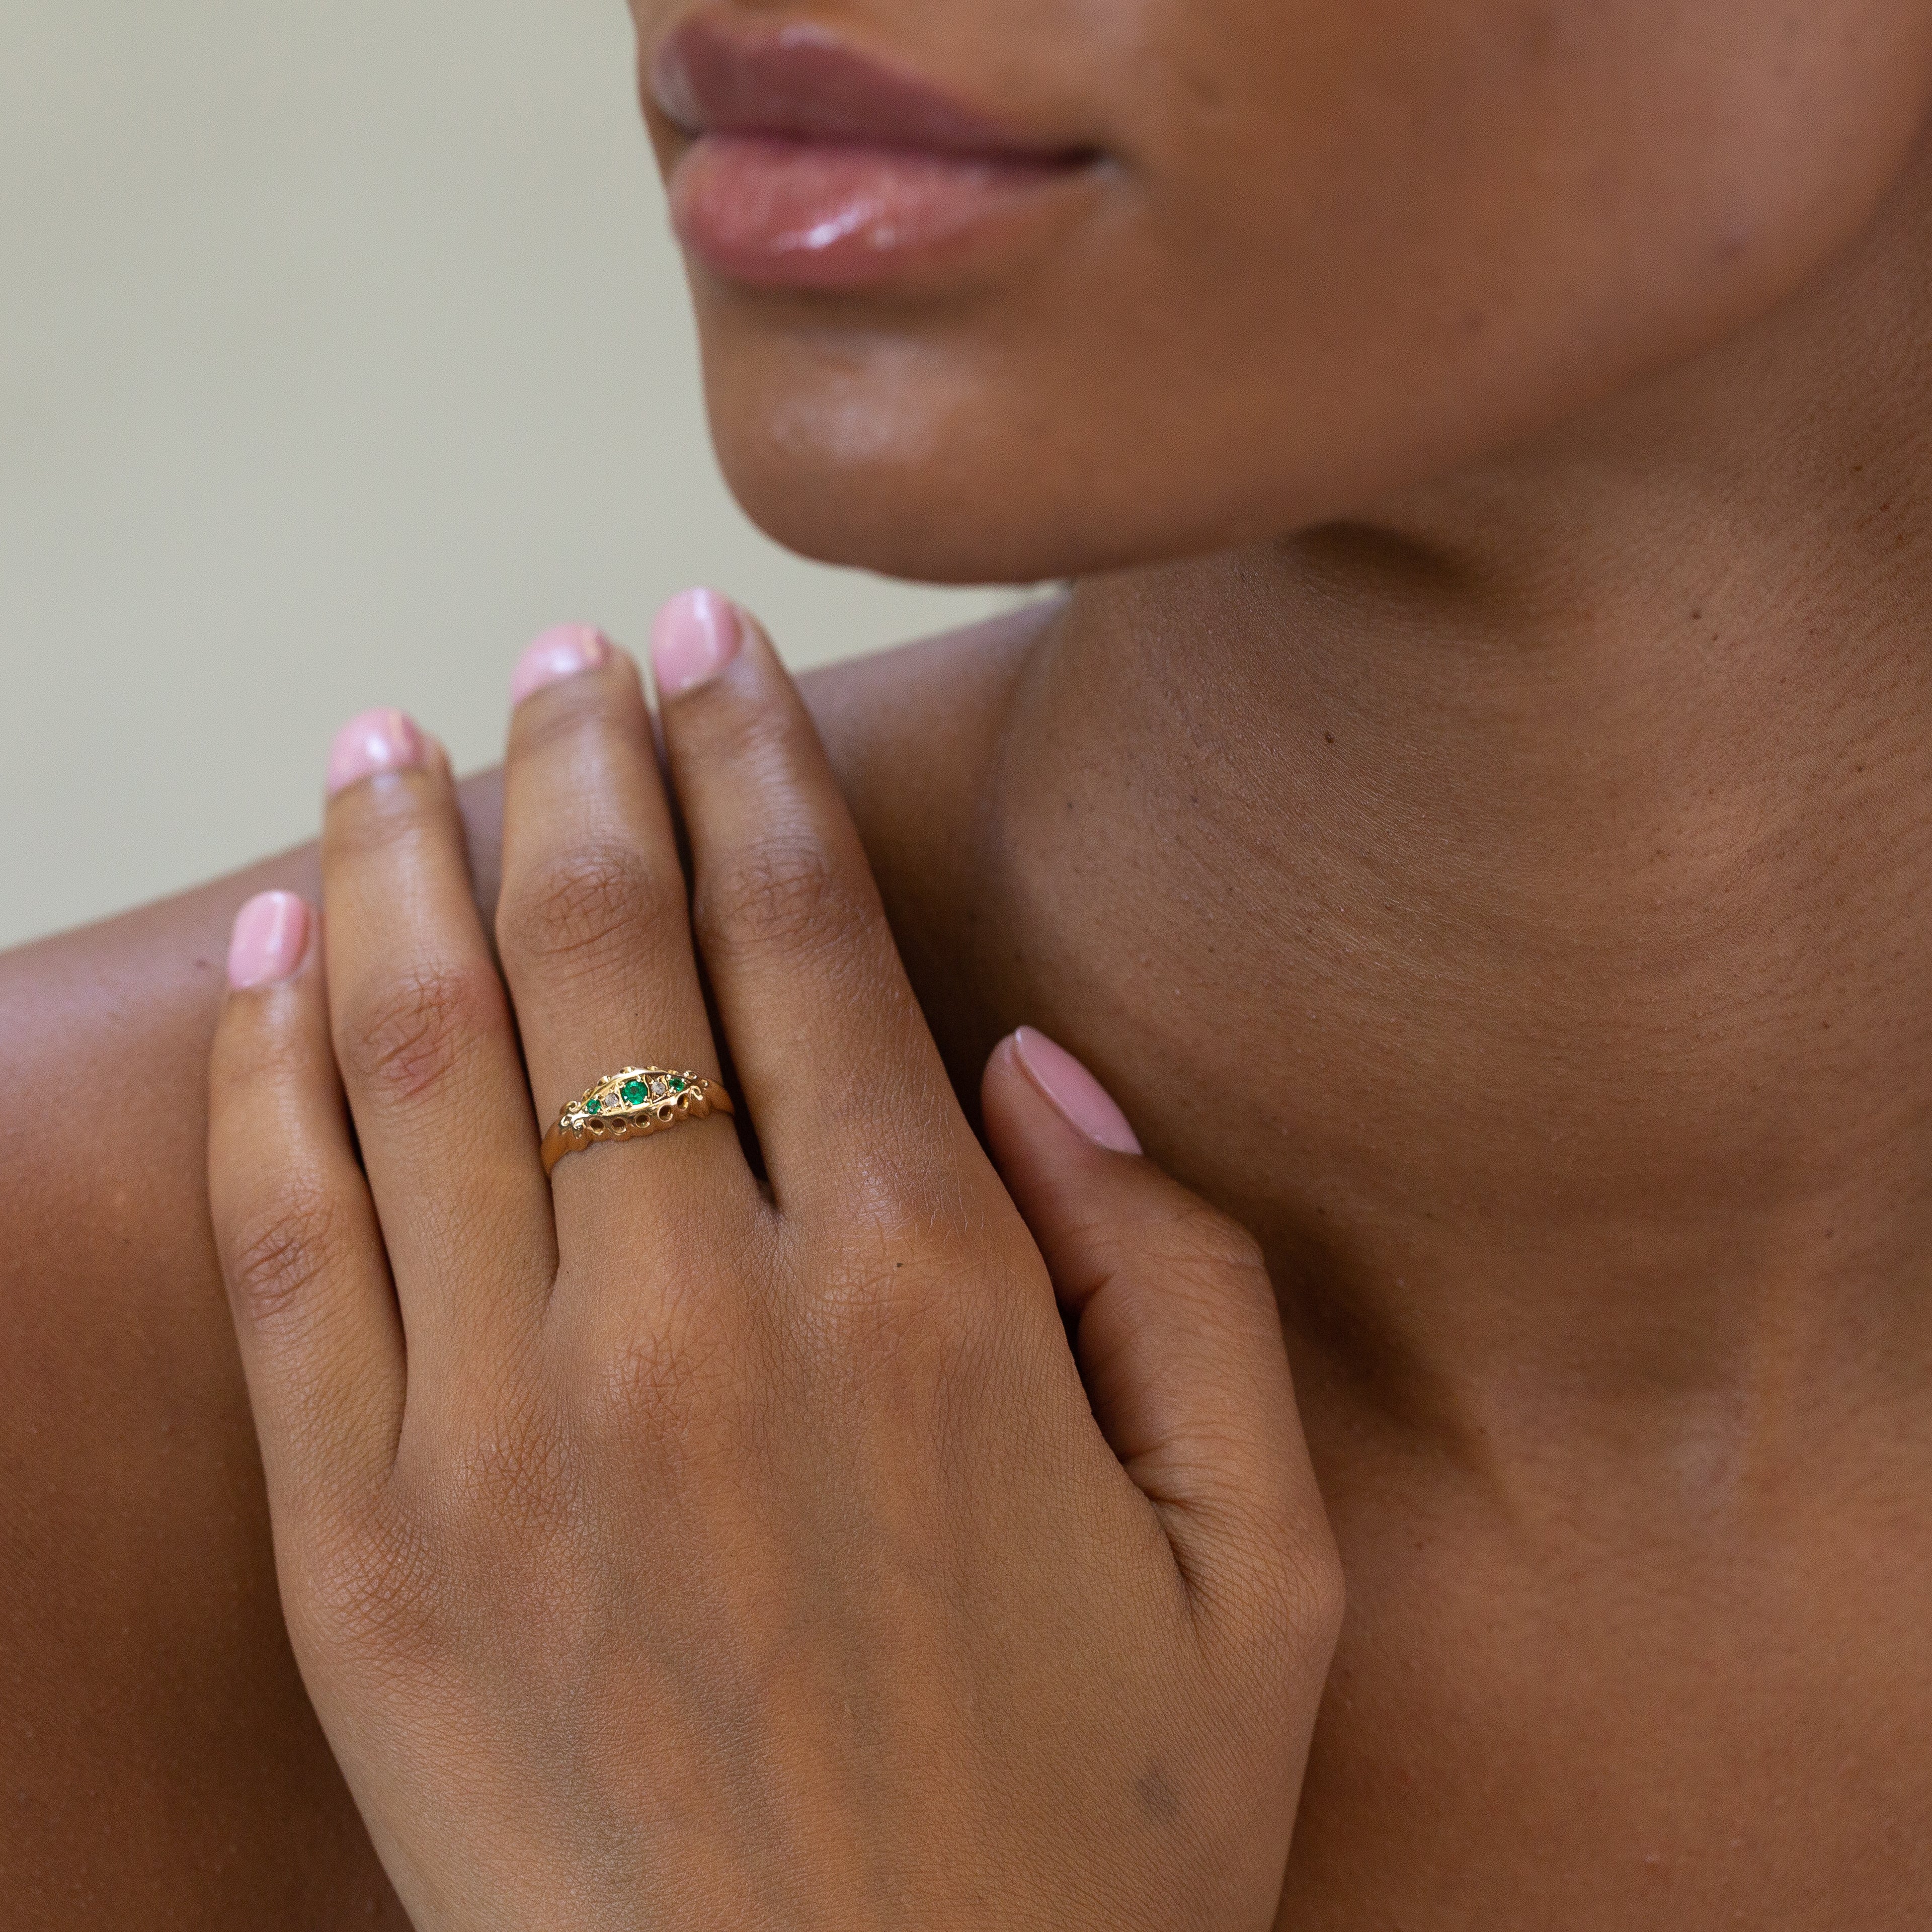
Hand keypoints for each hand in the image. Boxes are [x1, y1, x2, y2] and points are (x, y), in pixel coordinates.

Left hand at [208, 596, 1340, 1930]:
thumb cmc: (1087, 1858)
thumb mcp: (1263, 1575)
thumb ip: (1184, 1291)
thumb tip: (1041, 1074)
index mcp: (934, 1306)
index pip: (810, 939)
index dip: (754, 758)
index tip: (709, 642)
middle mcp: (705, 1327)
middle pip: (612, 948)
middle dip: (586, 758)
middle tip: (567, 648)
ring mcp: (507, 1434)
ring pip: (426, 1046)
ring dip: (406, 855)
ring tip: (399, 730)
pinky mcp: (364, 1553)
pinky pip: (291, 1240)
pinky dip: (268, 1066)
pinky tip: (280, 945)